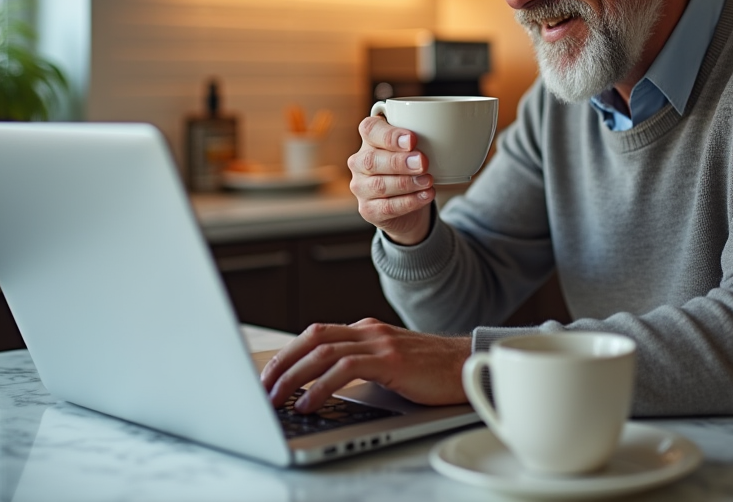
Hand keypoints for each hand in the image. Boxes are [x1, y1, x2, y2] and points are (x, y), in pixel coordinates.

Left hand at [259, 318, 470, 412]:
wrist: (470, 365)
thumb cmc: (432, 372)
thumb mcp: (390, 364)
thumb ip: (361, 367)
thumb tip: (322, 388)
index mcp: (366, 331)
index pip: (315, 334)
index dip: (286, 353)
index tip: (267, 376)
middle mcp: (369, 331)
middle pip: (311, 338)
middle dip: (281, 363)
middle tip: (261, 389)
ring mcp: (380, 343)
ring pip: (322, 351)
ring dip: (293, 377)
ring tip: (276, 400)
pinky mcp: (391, 359)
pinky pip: (346, 368)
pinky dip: (321, 386)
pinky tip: (309, 402)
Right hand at [347, 114, 434, 243]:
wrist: (410, 204)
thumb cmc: (412, 167)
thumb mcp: (417, 148)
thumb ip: (422, 138)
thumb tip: (445, 134)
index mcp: (370, 139)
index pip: (370, 129)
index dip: (389, 135)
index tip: (412, 139)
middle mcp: (360, 162)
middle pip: (372, 160)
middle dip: (399, 161)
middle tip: (423, 162)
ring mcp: (361, 187)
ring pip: (379, 185)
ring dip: (407, 182)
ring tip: (428, 180)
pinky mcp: (368, 209)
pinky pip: (387, 207)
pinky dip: (410, 201)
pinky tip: (426, 195)